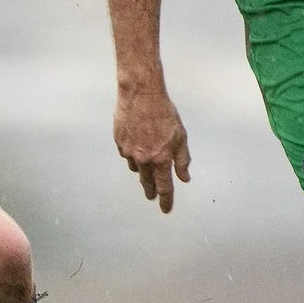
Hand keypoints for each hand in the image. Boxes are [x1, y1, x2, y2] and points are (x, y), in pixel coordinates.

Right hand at [115, 83, 192, 213]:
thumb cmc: (163, 112)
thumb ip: (182, 160)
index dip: (166, 200)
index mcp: (161, 159)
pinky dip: (132, 155)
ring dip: (142, 171)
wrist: (141, 94)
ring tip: (146, 168)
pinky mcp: (119, 142)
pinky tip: (136, 147)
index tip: (165, 208)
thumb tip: (184, 177)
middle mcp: (143, 159)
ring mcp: (128, 151)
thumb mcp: (180, 136)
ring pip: (136, 169)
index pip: (164, 187)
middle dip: (151, 191)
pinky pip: (126, 155)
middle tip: (152, 196)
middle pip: (147, 183)